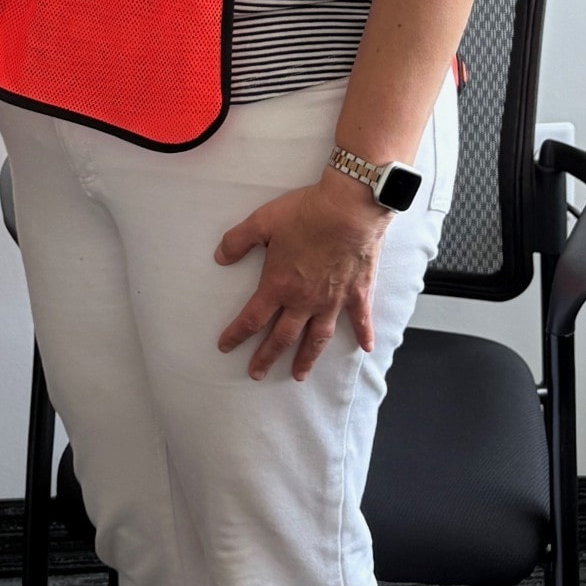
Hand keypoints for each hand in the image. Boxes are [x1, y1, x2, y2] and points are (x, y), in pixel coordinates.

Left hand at [214, 174, 391, 380]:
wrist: (347, 210)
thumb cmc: (305, 214)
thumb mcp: (262, 221)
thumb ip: (238, 240)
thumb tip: (219, 257)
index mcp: (279, 285)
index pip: (253, 318)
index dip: (237, 334)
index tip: (225, 346)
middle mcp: (304, 301)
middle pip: (282, 336)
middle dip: (267, 356)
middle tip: (257, 374)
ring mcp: (332, 301)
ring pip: (317, 338)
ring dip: (307, 358)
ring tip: (299, 375)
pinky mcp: (357, 293)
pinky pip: (360, 320)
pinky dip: (364, 335)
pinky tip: (366, 349)